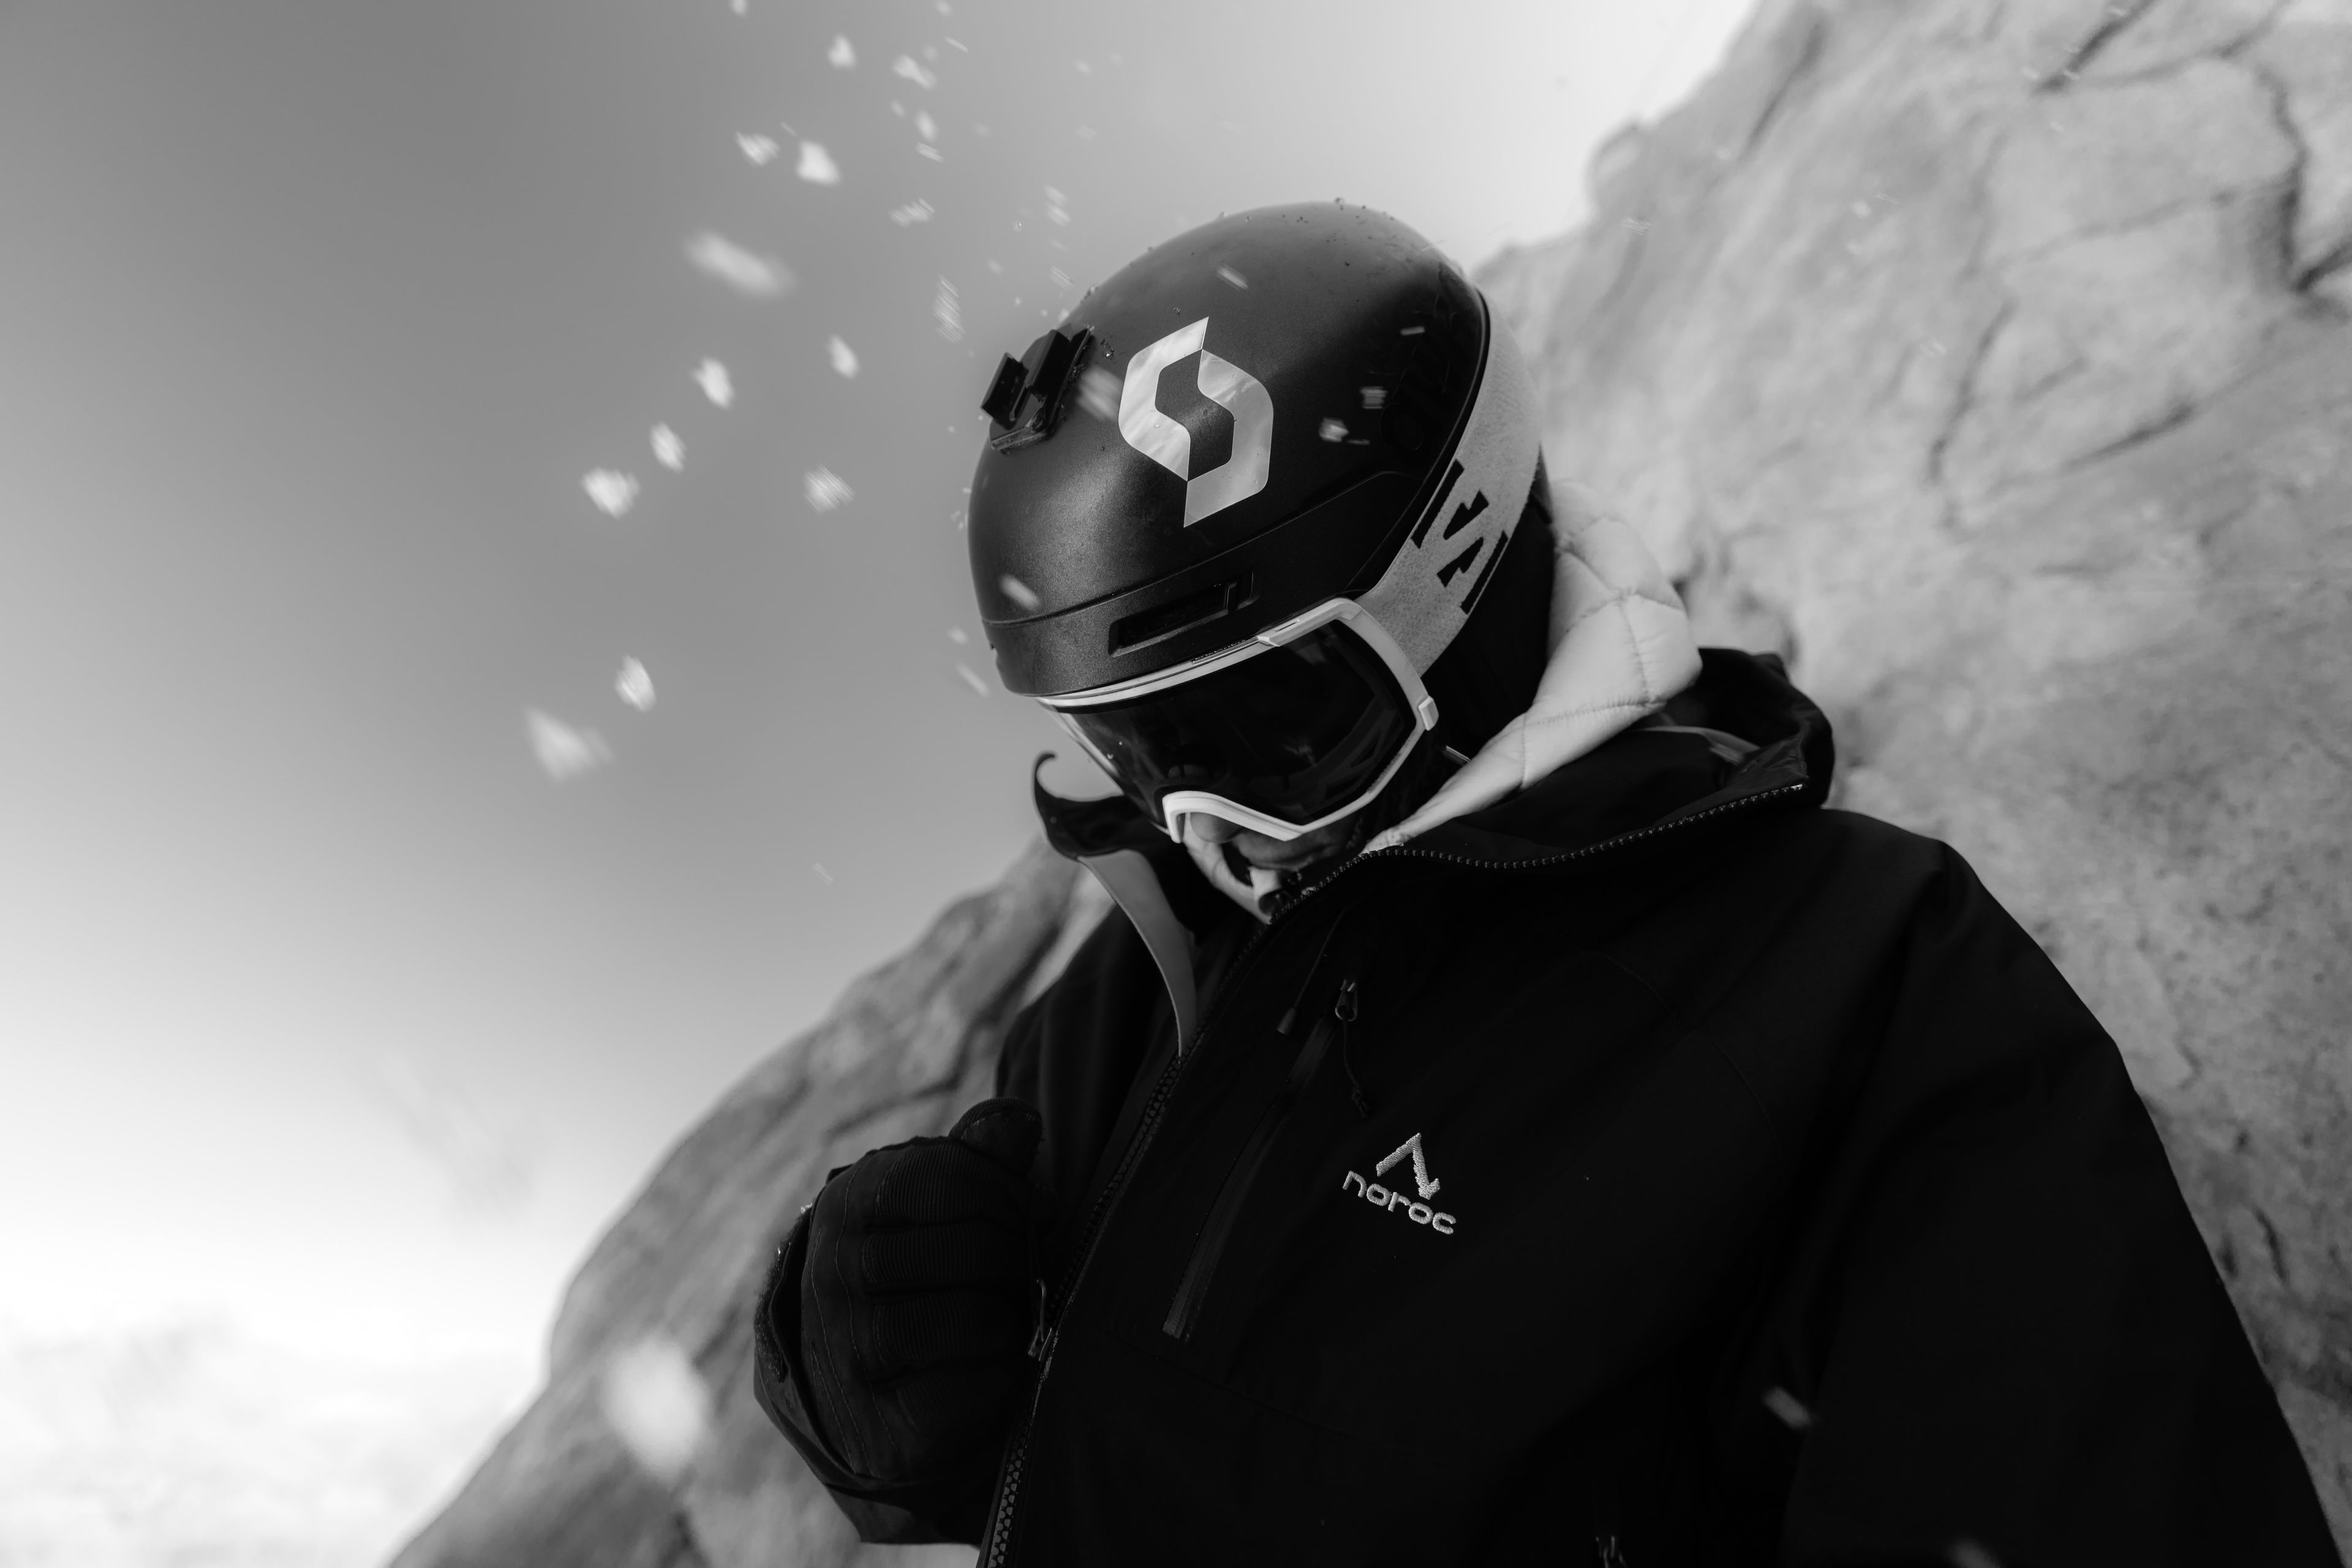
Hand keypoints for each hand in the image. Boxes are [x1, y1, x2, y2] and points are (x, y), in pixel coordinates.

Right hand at [796, 1098, 1045, 1487]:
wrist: (851, 1395)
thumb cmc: (915, 1278)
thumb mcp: (932, 1208)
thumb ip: (979, 1158)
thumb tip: (1020, 1122)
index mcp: (848, 1205)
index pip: (954, 1176)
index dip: (1009, 1196)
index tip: (1023, 1216)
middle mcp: (833, 1275)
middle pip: (978, 1249)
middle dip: (1016, 1264)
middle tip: (1014, 1280)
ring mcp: (848, 1352)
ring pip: (977, 1319)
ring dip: (1009, 1322)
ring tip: (1001, 1323)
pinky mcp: (880, 1425)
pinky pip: (979, 1388)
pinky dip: (1005, 1378)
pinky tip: (990, 1370)